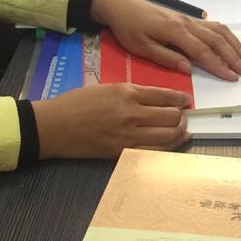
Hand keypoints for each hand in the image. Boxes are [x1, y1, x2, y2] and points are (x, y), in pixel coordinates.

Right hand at [31, 82, 189, 159]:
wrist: (55, 126)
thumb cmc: (77, 103)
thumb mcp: (107, 88)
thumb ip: (133, 93)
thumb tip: (158, 99)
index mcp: (126, 93)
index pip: (164, 96)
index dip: (179, 99)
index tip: (186, 100)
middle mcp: (131, 114)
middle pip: (171, 116)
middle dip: (181, 116)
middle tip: (183, 116)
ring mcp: (128, 136)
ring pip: (168, 136)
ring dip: (180, 132)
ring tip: (182, 129)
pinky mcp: (123, 152)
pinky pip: (154, 151)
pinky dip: (169, 147)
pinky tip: (174, 143)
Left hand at [91, 0, 240, 79]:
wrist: (122, 5)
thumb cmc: (129, 28)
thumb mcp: (141, 47)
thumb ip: (166, 58)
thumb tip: (189, 69)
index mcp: (175, 31)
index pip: (202, 51)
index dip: (219, 65)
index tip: (233, 77)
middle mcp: (187, 23)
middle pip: (217, 41)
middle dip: (234, 57)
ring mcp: (190, 19)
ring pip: (219, 31)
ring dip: (235, 46)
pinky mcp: (188, 18)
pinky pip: (213, 26)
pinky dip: (227, 36)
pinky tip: (233, 45)